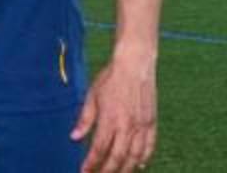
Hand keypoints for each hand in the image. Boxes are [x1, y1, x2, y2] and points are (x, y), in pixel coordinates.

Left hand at [71, 52, 157, 171]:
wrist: (134, 65)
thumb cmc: (110, 79)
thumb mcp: (91, 96)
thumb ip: (84, 120)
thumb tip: (74, 137)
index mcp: (110, 119)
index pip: (99, 149)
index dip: (91, 163)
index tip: (84, 172)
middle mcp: (127, 126)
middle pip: (118, 157)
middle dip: (107, 171)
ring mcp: (142, 125)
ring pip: (135, 156)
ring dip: (126, 169)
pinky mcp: (152, 122)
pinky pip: (150, 146)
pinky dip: (145, 158)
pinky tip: (139, 165)